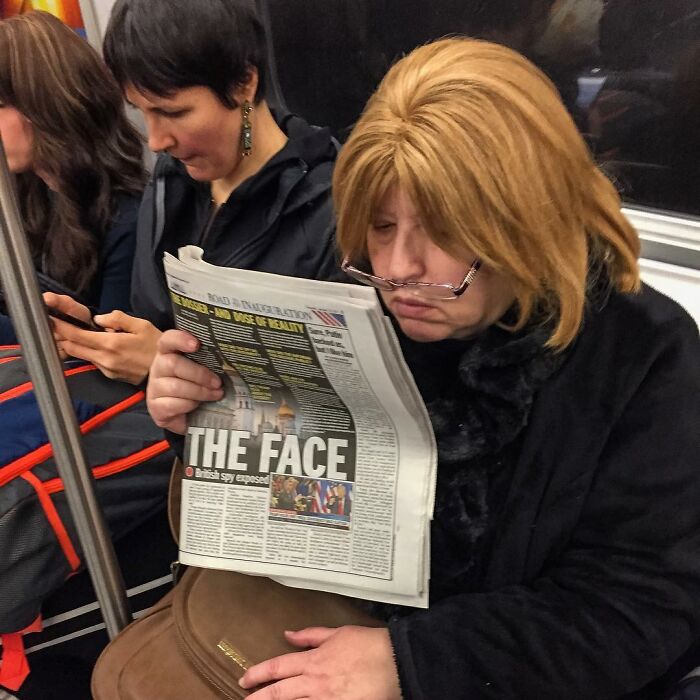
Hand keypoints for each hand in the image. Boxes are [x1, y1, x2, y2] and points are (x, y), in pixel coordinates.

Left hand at [44, 295, 161, 384]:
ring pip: (80, 355)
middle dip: (62, 336)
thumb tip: (99, 319)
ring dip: (73, 345)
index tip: (50, 319)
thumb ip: (118, 319)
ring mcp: (106, 369)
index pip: (77, 335)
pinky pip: (93, 361)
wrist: (167, 373)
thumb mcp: (142, 325)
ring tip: (72, 333)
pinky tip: (94, 346)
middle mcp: (104, 359)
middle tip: (55, 324)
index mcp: (111, 344)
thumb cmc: (158, 347)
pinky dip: (88, 352)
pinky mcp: (110, 375)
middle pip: (72, 347)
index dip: (61, 326)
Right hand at [147, 329, 222, 433]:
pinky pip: (173, 404)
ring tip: (216, 394)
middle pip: (173, 364)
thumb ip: (208, 360)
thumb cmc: (196, 385)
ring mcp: (154, 387)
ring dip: (200, 392)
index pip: (168, 339)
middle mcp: (158, 367)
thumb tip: (230, 359)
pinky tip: (197, 405)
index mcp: (169, 353)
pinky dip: (189, 405)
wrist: (185, 414)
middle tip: (217, 382)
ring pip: (176, 387)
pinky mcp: (155, 406)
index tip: (196, 344)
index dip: (180, 339)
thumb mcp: (202, 369)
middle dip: (200, 374)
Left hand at [240, 626, 401, 699]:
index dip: (258, 674)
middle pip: (278, 693)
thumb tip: (289, 635)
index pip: (277, 667)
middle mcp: (315, 682)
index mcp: (314, 660)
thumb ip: (311, 636)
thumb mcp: (338, 633)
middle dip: (258, 698)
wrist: (394, 662)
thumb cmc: (369, 645)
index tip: (245, 679)